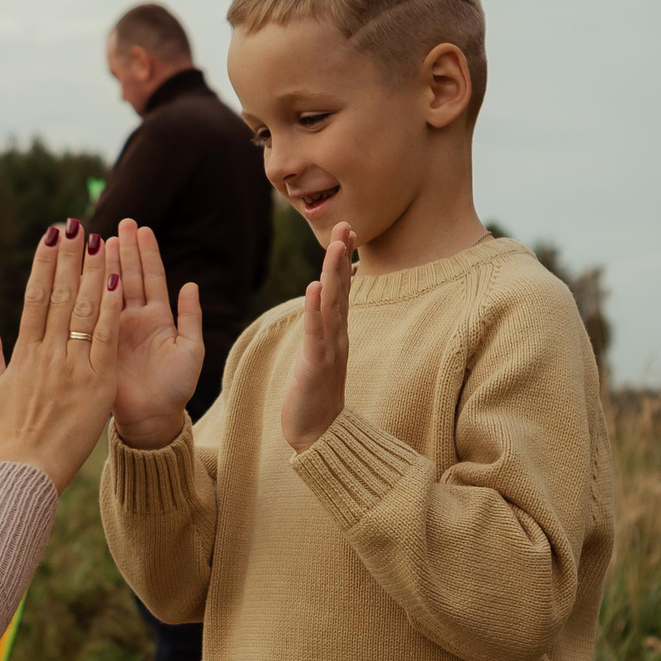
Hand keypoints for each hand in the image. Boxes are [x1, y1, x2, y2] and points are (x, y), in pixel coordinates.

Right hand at [0, 218, 120, 489]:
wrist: (22, 472)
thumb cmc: (5, 436)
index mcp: (23, 353)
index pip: (35, 296)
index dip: (44, 263)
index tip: (51, 236)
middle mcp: (47, 353)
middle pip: (60, 294)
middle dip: (69, 257)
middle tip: (77, 224)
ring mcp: (71, 366)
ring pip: (84, 310)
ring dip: (93, 273)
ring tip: (102, 241)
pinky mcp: (95, 384)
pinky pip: (105, 338)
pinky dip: (110, 309)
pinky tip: (117, 281)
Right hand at [107, 218, 202, 448]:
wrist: (151, 419)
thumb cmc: (175, 388)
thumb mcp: (190, 351)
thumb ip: (191, 318)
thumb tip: (191, 284)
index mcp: (158, 319)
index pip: (151, 278)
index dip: (146, 253)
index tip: (140, 229)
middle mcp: (134, 319)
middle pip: (127, 276)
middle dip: (122, 248)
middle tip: (118, 222)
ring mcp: (114, 329)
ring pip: (108, 289)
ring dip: (104, 263)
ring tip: (99, 238)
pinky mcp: (98, 341)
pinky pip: (92, 312)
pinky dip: (88, 291)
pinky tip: (82, 271)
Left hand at [280, 221, 353, 453]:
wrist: (319, 435)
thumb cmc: (316, 396)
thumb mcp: (320, 356)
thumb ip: (322, 332)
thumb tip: (322, 310)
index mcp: (335, 333)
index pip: (341, 290)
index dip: (342, 260)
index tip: (346, 231)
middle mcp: (337, 336)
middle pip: (341, 289)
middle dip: (341, 256)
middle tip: (345, 224)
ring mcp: (329, 349)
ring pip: (332, 304)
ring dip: (333, 273)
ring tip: (335, 244)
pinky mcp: (316, 365)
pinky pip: (316, 332)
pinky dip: (316, 309)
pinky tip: (315, 287)